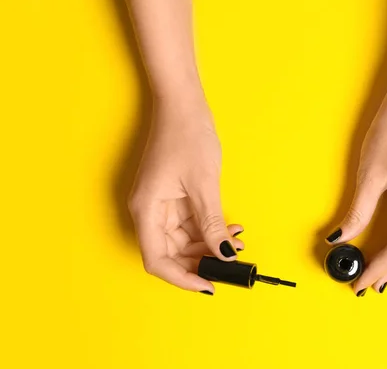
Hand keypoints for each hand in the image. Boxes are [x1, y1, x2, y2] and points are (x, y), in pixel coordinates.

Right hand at [128, 98, 242, 292]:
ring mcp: (160, 204)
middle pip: (171, 252)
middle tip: (232, 261)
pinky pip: (188, 223)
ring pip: (183, 239)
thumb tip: (222, 254)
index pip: (157, 259)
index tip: (208, 285)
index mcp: (147, 210)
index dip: (182, 278)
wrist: (182, 104)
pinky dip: (208, 228)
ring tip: (237, 240)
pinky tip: (229, 227)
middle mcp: (149, 211)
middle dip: (201, 260)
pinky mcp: (171, 197)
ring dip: (208, 244)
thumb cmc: (186, 135)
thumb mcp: (203, 185)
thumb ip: (211, 223)